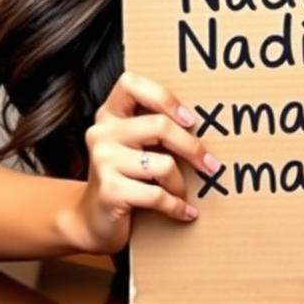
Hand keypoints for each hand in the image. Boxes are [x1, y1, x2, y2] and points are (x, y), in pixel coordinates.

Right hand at [65, 71, 219, 253]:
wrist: (93, 220)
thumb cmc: (125, 176)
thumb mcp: (133, 145)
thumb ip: (154, 128)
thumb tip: (205, 126)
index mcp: (110, 113)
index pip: (132, 84)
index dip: (164, 98)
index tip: (189, 119)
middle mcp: (102, 132)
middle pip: (159, 126)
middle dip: (191, 147)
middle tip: (210, 164)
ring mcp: (103, 161)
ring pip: (163, 164)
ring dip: (180, 184)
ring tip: (183, 193)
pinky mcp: (110, 191)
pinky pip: (157, 195)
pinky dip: (176, 206)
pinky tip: (185, 212)